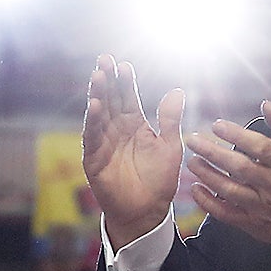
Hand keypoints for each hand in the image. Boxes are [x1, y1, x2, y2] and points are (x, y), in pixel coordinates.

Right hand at [83, 57, 184, 248]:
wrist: (148, 210)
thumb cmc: (159, 180)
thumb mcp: (170, 146)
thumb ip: (170, 119)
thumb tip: (177, 91)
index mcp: (135, 125)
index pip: (128, 97)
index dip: (126, 82)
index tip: (125, 65)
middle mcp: (116, 130)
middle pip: (110, 100)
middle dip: (107, 80)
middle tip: (104, 59)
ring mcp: (103, 143)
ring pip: (98, 114)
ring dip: (97, 95)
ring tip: (98, 75)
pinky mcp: (94, 158)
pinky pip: (92, 136)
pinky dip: (92, 121)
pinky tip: (95, 105)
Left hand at [185, 102, 270, 253]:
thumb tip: (267, 106)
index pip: (261, 147)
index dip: (237, 135)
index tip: (218, 126)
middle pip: (240, 167)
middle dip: (213, 152)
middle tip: (194, 141)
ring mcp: (263, 205)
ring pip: (229, 189)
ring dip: (207, 174)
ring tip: (192, 162)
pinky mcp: (253, 222)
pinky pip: (226, 213)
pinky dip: (208, 202)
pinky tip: (197, 190)